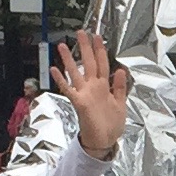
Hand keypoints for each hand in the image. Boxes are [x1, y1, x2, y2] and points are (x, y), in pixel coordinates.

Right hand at [56, 27, 129, 158]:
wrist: (104, 142)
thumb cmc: (112, 125)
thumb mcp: (121, 104)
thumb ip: (120, 87)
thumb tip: (120, 69)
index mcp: (104, 87)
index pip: (102, 64)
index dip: (101, 50)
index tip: (98, 36)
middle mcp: (93, 87)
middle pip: (89, 63)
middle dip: (85, 48)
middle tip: (81, 32)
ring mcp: (84, 94)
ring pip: (76, 72)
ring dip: (69, 59)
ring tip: (62, 45)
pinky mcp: (79, 103)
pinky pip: (68, 89)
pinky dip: (61, 79)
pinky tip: (54, 69)